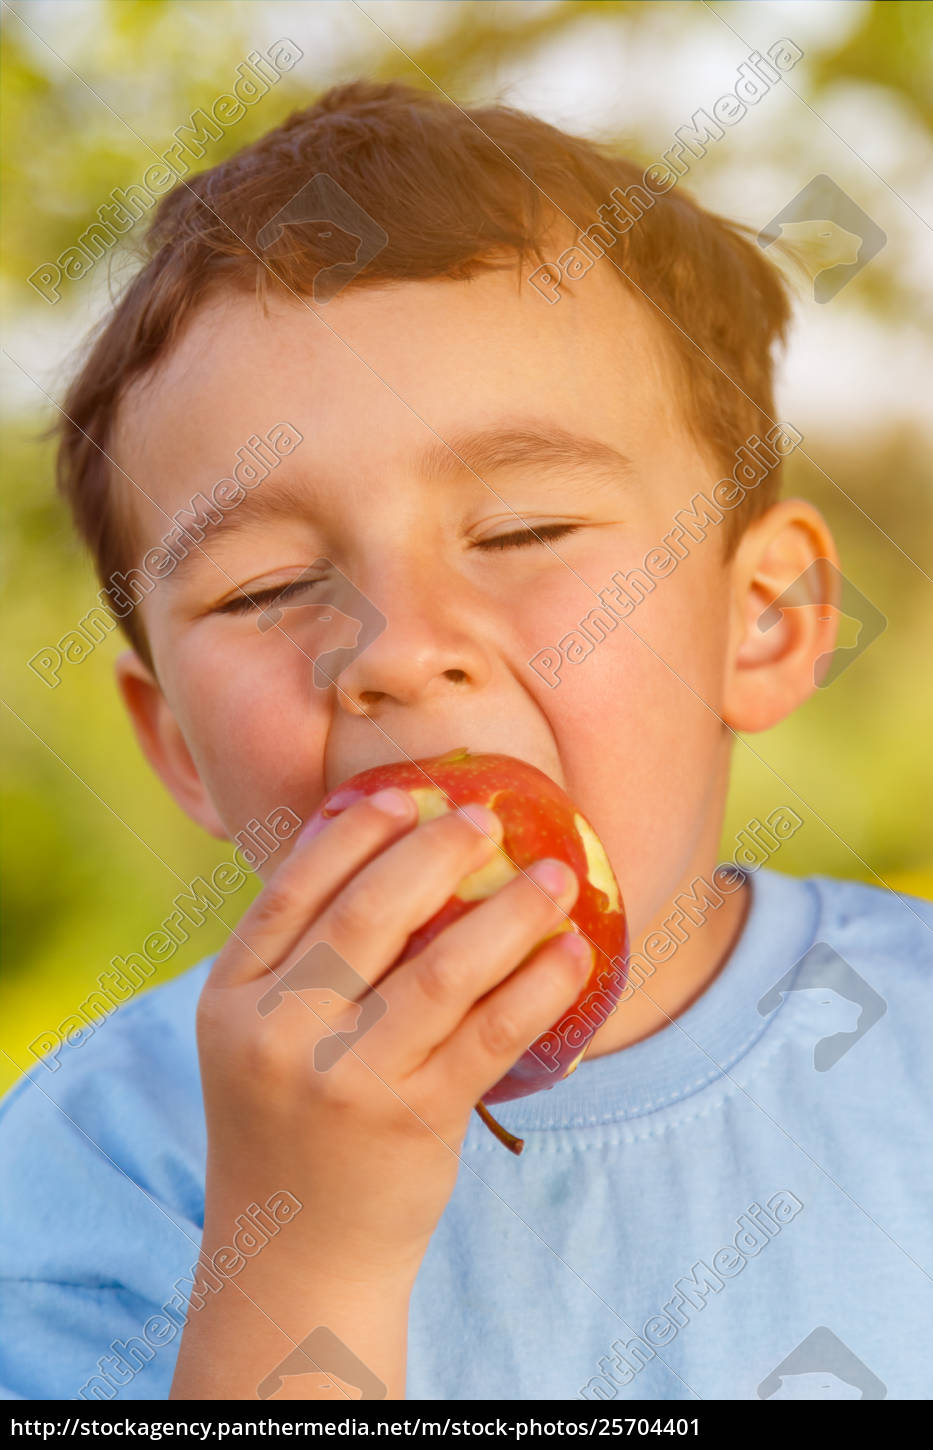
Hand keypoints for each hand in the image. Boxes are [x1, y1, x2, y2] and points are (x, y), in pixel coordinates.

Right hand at [196, 786, 587, 1283]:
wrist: (297, 1251)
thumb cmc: (290, 1122)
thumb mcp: (257, 1037)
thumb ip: (297, 958)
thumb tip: (384, 847)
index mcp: (230, 999)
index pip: (292, 889)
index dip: (353, 831)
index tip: (406, 794)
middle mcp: (278, 1033)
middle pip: (369, 912)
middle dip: (436, 852)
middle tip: (487, 818)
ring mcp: (347, 1079)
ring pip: (443, 967)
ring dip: (510, 910)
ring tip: (556, 874)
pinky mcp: (415, 1120)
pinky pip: (492, 1032)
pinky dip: (541, 983)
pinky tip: (574, 951)